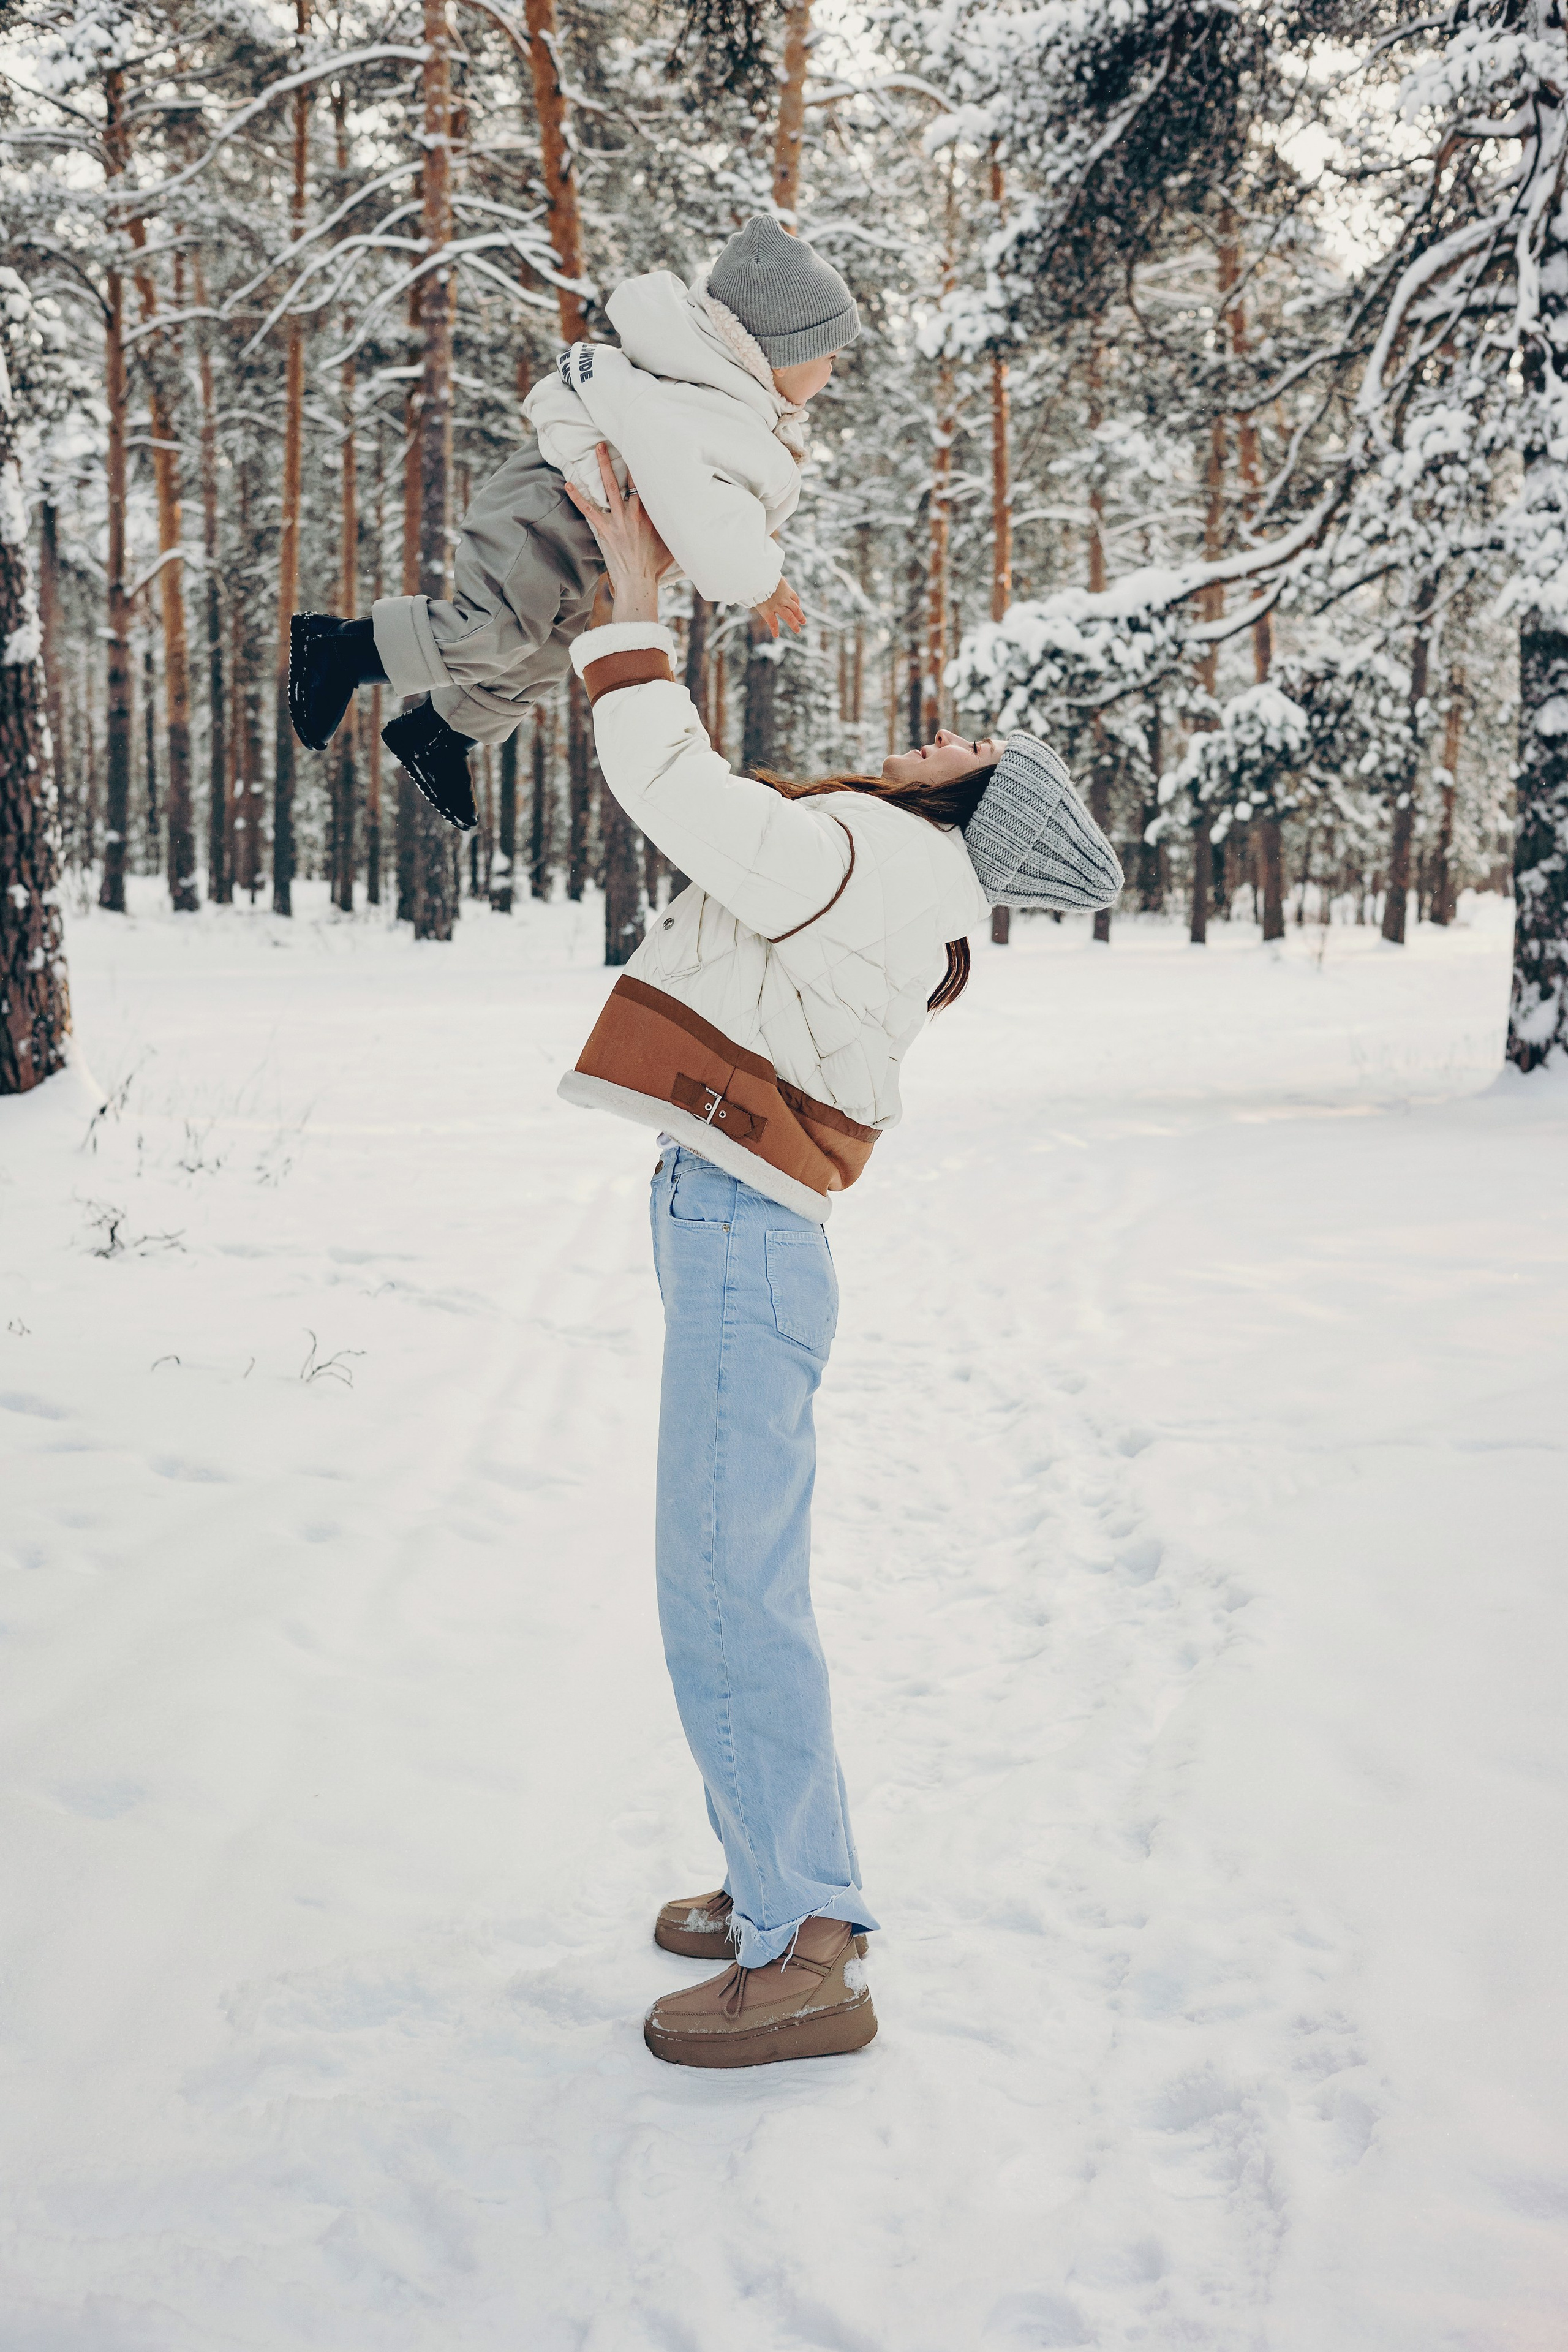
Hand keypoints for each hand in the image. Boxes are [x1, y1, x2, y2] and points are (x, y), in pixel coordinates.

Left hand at [564, 442, 674, 625]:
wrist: (639, 583)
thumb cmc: (655, 566)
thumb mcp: (672, 544)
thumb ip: (676, 527)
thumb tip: (694, 516)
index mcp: (651, 515)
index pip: (648, 485)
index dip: (645, 466)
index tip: (644, 448)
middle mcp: (635, 514)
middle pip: (629, 479)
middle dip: (623, 457)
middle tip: (616, 437)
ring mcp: (618, 521)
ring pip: (609, 487)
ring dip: (602, 466)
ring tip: (596, 448)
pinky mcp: (605, 530)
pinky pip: (589, 509)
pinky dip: (578, 496)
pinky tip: (568, 484)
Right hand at [752, 576, 804, 638]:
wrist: (757, 577)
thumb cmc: (763, 574)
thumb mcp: (774, 574)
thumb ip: (778, 579)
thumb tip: (779, 578)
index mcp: (786, 589)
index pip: (795, 598)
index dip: (797, 604)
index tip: (797, 608)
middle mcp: (784, 598)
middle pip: (795, 609)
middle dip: (800, 616)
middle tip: (803, 622)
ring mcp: (777, 605)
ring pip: (789, 616)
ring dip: (794, 624)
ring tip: (798, 630)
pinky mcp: (768, 610)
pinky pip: (773, 623)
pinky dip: (775, 630)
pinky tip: (776, 636)